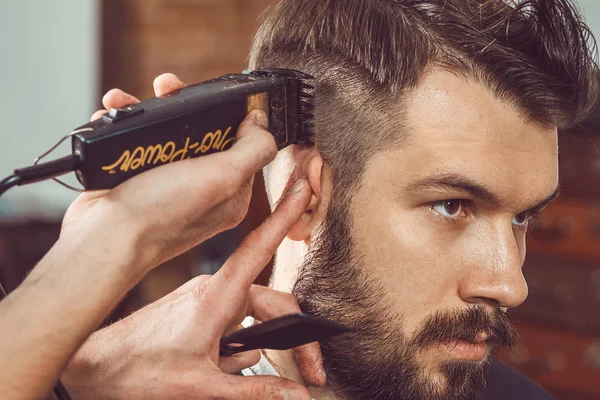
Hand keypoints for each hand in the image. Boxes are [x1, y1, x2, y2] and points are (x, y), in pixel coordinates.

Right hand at [61, 73, 276, 276]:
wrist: (101, 238)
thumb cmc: (159, 214)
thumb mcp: (222, 178)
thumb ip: (252, 149)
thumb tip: (261, 123)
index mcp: (230, 192)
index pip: (243, 144)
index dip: (231, 115)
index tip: (214, 97)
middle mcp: (201, 188)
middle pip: (202, 132)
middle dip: (184, 105)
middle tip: (165, 87)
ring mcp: (167, 184)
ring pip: (165, 134)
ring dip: (146, 110)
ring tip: (125, 100)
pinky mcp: (136, 181)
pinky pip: (135, 143)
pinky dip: (123, 126)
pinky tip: (109, 118)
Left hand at [62, 176, 322, 398]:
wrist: (96, 370)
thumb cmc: (139, 372)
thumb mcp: (203, 387)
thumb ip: (255, 390)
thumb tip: (295, 395)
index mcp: (215, 298)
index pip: (259, 249)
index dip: (284, 217)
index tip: (301, 189)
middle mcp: (213, 291)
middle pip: (269, 301)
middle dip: (292, 335)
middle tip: (309, 370)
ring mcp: (204, 298)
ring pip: (251, 314)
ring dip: (259, 345)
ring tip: (246, 375)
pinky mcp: (196, 308)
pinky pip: (233, 320)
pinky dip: (237, 345)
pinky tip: (223, 365)